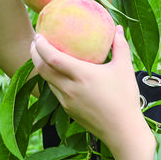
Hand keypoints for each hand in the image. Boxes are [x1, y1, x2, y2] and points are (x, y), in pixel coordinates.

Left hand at [30, 26, 145, 145]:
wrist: (122, 131)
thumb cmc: (125, 98)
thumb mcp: (125, 68)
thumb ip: (120, 46)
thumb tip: (118, 28)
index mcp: (81, 75)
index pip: (52, 58)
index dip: (41, 46)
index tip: (38, 35)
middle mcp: (69, 88)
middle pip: (41, 69)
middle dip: (34, 54)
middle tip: (35, 42)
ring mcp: (66, 101)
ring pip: (47, 81)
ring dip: (42, 68)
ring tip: (44, 56)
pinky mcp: (68, 111)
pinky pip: (55, 92)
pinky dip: (52, 80)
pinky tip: (59, 75)